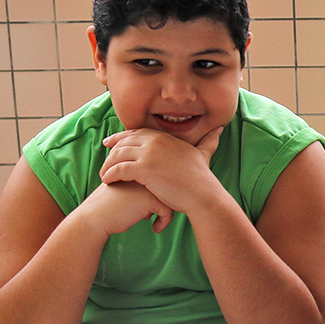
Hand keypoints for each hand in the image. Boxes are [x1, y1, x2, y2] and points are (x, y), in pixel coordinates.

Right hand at [75, 179, 172, 235]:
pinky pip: (167, 211)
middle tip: (161, 216)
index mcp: (136, 167)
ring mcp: (146, 184)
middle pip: (167, 186)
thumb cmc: (107, 205)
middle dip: (166, 202)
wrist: (94, 217)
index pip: (160, 178)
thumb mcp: (124, 189)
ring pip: (170, 197)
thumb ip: (140, 187)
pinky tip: (155, 229)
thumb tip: (162, 195)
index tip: (155, 209)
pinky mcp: (148, 199)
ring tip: (159, 221)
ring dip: (166, 212)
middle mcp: (143, 172)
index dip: (161, 193)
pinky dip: (164, 221)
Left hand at [99, 126, 223, 219]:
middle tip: (104, 156)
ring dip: (108, 164)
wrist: (202, 194)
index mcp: (165, 137)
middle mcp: (155, 141)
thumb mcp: (204, 154)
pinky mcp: (143, 169)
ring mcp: (148, 154)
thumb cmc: (202, 179)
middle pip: (124, 141)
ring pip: (118, 155)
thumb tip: (220, 129)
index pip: (137, 132)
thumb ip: (209, 141)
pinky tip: (107, 181)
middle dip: (111, 148)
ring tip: (104, 173)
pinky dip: (110, 174)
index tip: (112, 142)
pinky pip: (119, 169)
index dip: (122, 137)